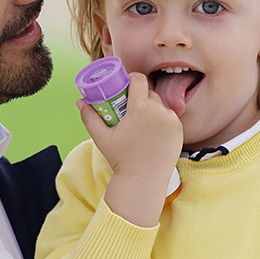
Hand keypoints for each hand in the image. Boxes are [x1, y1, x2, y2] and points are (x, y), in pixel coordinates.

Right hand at [81, 72, 181, 227]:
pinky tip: (154, 129)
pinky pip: (170, 117)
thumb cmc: (121, 159)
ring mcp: (171, 120)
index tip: (126, 86)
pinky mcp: (179, 130)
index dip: (132, 79)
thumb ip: (89, 117)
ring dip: (152, 107)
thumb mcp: (102, 137)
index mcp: (140, 108)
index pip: (139, 79)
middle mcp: (159, 110)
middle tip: (130, 107)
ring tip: (141, 120)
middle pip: (149, 92)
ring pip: (160, 105)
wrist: (144, 180)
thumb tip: (80, 101)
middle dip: (140, 96)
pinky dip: (162, 119)